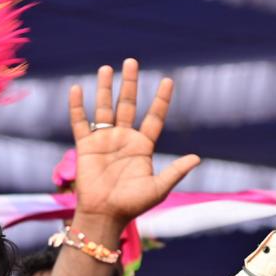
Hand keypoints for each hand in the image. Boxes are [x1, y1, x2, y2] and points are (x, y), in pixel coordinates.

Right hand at [71, 58, 199, 230]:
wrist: (105, 215)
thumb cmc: (132, 205)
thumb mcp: (158, 188)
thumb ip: (175, 172)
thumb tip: (197, 158)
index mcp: (142, 147)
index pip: (154, 117)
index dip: (161, 99)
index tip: (168, 80)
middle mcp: (123, 139)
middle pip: (128, 104)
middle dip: (130, 83)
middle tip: (132, 61)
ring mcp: (104, 141)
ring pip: (105, 108)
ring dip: (105, 88)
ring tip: (107, 68)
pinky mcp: (86, 146)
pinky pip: (80, 122)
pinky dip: (77, 107)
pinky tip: (77, 89)